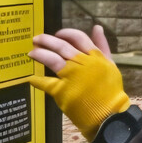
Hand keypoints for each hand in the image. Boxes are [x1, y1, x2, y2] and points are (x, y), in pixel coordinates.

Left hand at [28, 25, 129, 140]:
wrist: (108, 115)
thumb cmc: (110, 90)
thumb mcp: (110, 64)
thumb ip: (102, 46)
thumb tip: (96, 27)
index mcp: (94, 56)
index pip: (78, 37)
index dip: (66, 33)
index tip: (57, 34)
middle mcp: (82, 64)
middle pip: (62, 46)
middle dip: (47, 40)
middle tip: (36, 39)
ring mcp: (72, 77)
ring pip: (52, 59)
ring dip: (40, 54)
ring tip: (31, 53)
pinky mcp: (63, 91)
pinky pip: (46, 83)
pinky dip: (37, 80)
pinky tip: (31, 78)